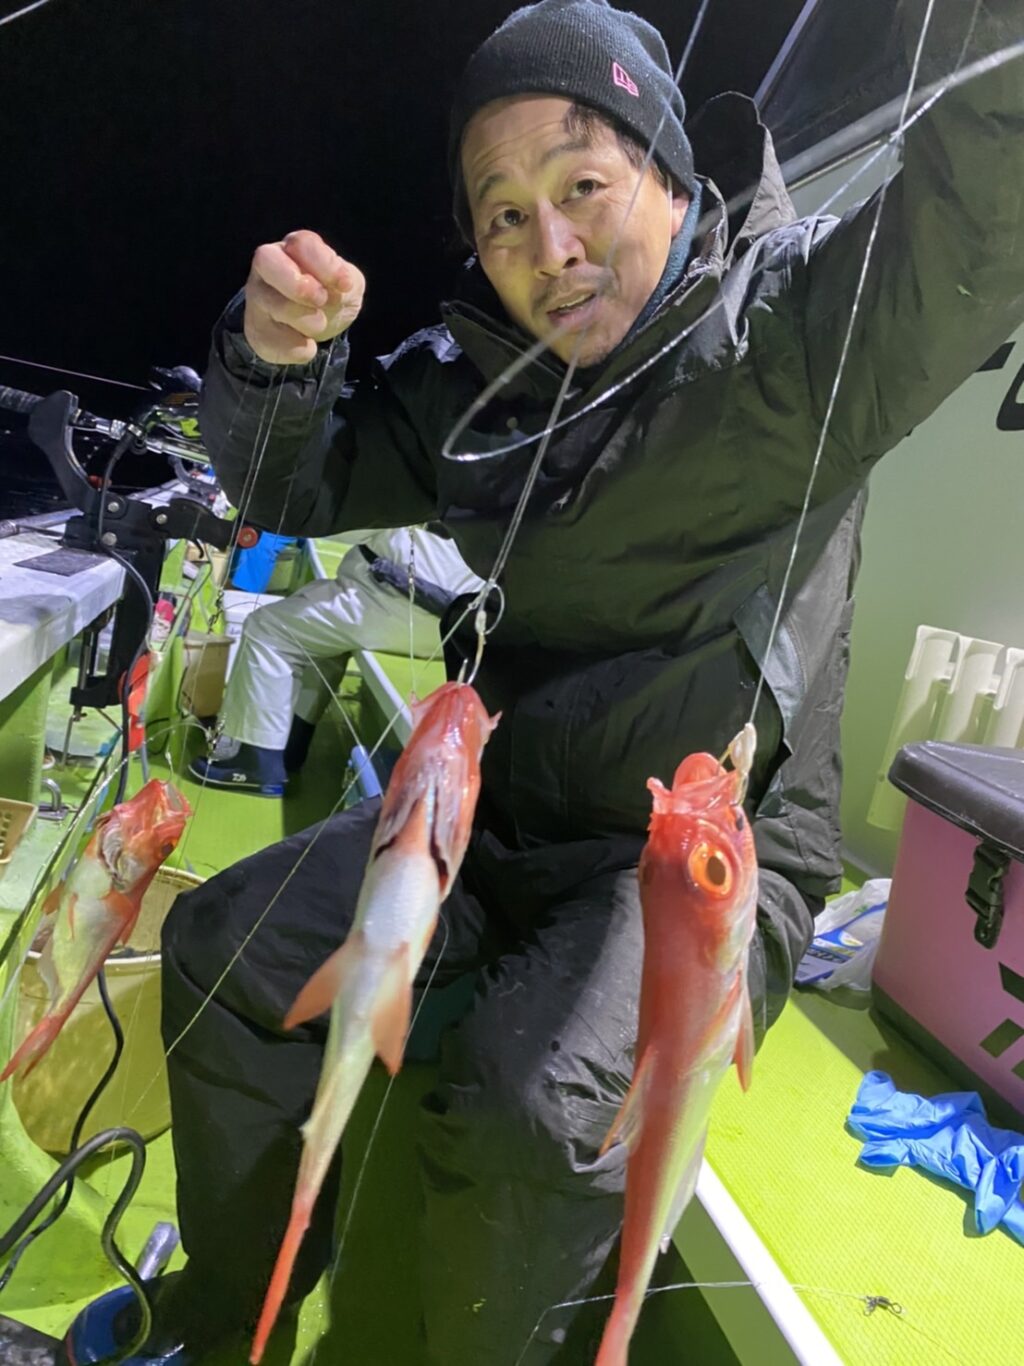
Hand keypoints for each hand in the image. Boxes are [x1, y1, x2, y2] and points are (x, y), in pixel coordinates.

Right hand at [243, 230, 365, 364]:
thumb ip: (345, 278)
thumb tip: (340, 287)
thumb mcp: (347, 282)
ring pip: (273, 304)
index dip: (326, 265)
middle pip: (267, 260)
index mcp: (294, 249)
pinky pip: (271, 340)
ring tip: (319, 324)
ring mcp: (257, 297)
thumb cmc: (328, 294)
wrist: (313, 327)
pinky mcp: (255, 329)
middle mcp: (268, 267)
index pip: (302, 244)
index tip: (345, 285)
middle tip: (321, 300)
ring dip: (306, 320)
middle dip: (299, 285)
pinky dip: (297, 349)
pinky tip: (306, 344)